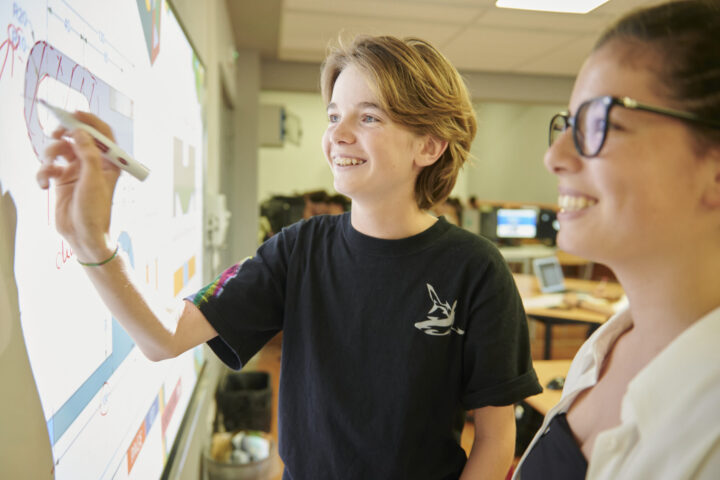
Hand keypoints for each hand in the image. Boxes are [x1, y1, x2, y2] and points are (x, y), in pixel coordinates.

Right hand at [36, 111, 120, 261]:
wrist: (83, 236)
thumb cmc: (96, 211)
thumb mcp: (94, 180)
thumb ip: (88, 154)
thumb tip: (81, 132)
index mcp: (109, 162)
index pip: (101, 133)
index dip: (89, 121)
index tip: (74, 113)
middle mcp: (93, 163)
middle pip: (77, 136)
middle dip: (65, 133)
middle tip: (57, 133)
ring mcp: (76, 170)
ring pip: (59, 149)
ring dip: (50, 155)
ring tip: (49, 167)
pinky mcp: (62, 179)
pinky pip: (48, 167)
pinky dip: (43, 173)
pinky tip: (44, 185)